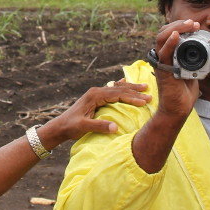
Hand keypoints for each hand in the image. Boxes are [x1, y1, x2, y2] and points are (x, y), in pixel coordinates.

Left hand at [36, 79, 150, 147]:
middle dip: (135, 92)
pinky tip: (126, 82)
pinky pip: (112, 89)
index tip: (144, 102)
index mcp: (95, 95)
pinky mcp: (95, 97)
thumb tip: (115, 127)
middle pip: (119, 89)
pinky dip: (121, 86)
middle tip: (150, 95)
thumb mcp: (84, 127)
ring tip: (144, 87)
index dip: (132, 98)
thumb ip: (99, 126)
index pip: (117, 95)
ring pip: (117, 88)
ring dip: (131, 88)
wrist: (59, 126)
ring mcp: (96, 93)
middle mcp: (96, 91)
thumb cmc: (71, 127)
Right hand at [151, 19, 200, 122]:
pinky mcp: (163, 70)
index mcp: (168, 55)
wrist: (178, 109)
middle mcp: (162, 56)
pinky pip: (164, 53)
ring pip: (162, 38)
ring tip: (188, 25)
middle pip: (164, 32)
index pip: (169, 34)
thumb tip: (206, 51)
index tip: (194, 25)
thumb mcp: (192, 70)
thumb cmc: (183, 92)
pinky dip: (170, 43)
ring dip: (176, 29)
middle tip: (193, 23)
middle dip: (179, 24)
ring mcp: (161, 62)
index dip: (180, 26)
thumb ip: (194, 60)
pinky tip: (176, 36)